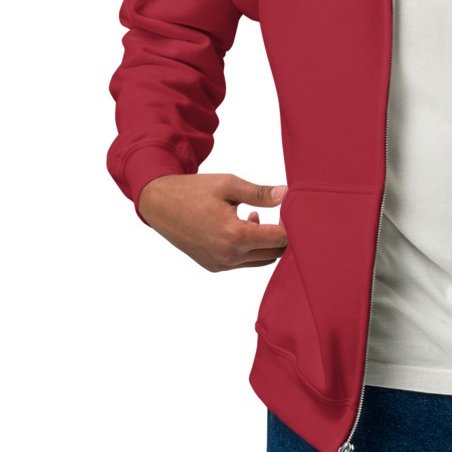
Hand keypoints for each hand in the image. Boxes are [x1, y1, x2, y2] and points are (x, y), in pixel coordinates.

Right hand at [137, 173, 288, 270]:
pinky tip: (240, 226)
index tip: (291, 210)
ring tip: (254, 218)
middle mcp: (229, 256)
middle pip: (275, 253)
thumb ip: (260, 193)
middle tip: (280, 215)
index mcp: (235, 235)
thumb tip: (288, 194)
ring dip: (266, 243)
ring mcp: (222, 264)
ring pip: (261, 260)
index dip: (292, 225)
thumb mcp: (228, 184)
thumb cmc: (193, 191)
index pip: (280, 239)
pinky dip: (250, 248)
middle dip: (283, 236)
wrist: (159, 205)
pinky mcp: (215, 267)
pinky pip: (244, 262)